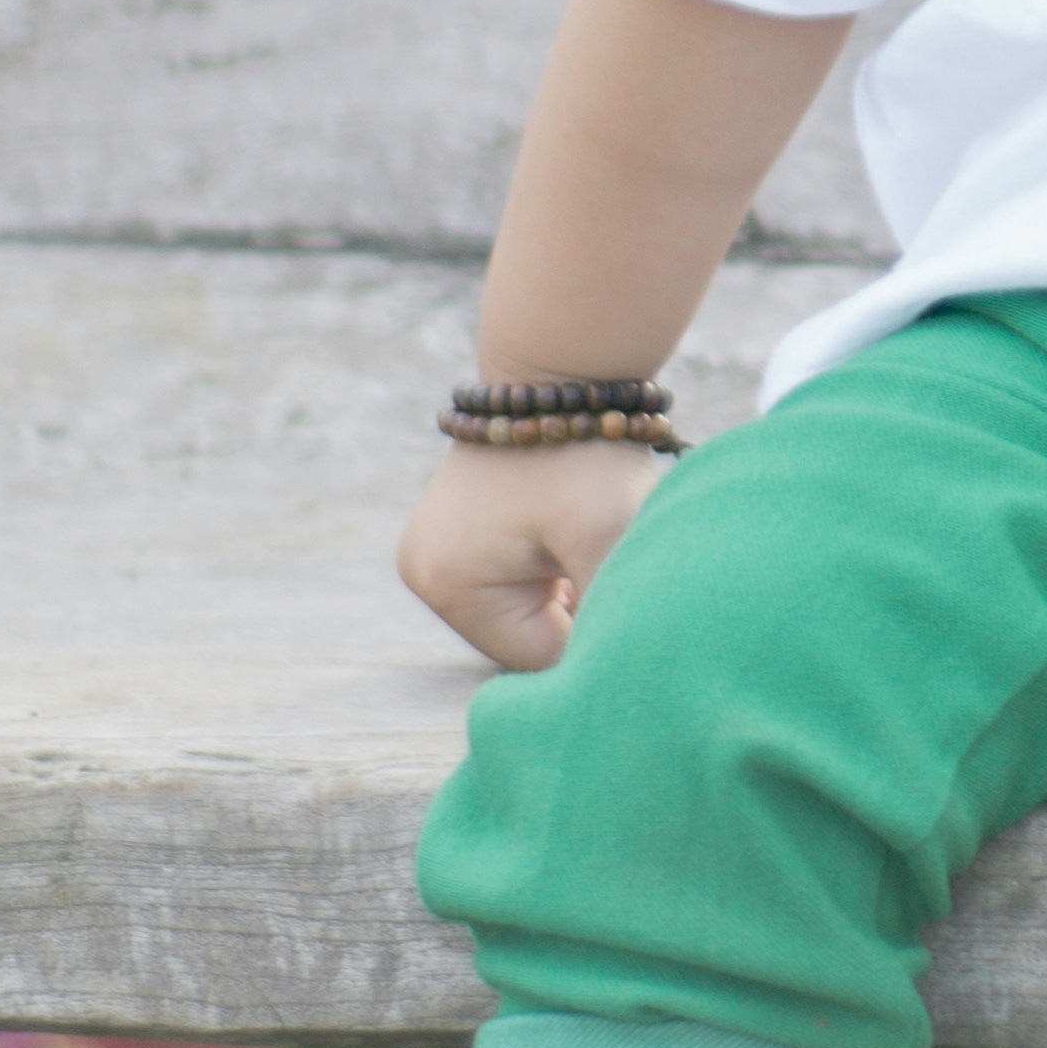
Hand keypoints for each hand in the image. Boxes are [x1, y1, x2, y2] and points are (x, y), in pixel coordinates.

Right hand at [396, 437, 667, 672]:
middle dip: (572, 606)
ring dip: (564, 584)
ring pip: (524, 610)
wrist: (563, 372)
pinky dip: (550, 564)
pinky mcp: (455, 533)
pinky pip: (514, 579)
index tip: (614, 574)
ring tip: (583, 532)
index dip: (588, 628)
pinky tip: (568, 527)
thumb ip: (610, 616)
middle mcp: (424, 573)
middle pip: (524, 638)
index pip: (535, 657)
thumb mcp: (607, 539)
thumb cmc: (585, 457)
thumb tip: (622, 675)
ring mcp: (433, 551)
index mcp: (446, 584)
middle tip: (599, 549)